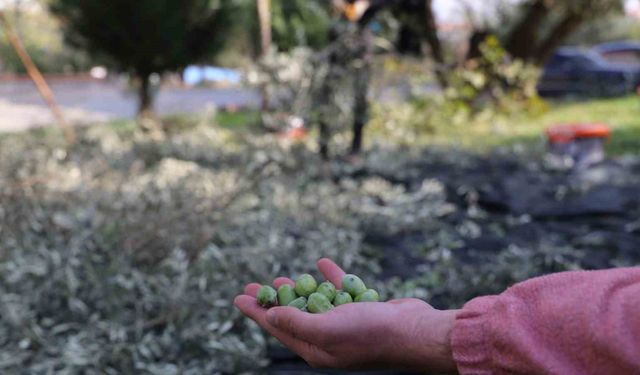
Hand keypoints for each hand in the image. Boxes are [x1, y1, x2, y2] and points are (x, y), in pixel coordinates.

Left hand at [234, 258, 458, 372]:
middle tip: (255, 284)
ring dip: (299, 289)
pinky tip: (322, 263)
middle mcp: (328, 338)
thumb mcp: (327, 328)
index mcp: (316, 349)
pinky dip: (330, 277)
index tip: (238, 297)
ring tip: (281, 278)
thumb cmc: (370, 333)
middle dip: (273, 300)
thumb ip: (297, 322)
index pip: (278, 329)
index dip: (256, 312)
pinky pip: (340, 291)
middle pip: (293, 316)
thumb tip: (270, 316)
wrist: (415, 331)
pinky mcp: (361, 310)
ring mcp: (346, 324)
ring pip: (315, 303)